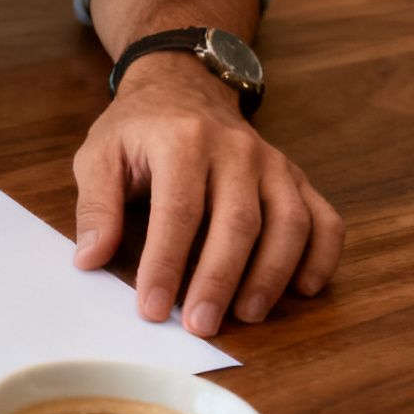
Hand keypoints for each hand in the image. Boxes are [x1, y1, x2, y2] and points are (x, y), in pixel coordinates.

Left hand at [71, 53, 342, 336]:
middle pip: (238, 222)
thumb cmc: (137, 130)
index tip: (153, 308)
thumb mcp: (100, 156)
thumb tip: (89, 259)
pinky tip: (303, 289)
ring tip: (247, 315)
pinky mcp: (296, 178)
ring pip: (288, 224)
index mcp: (182, 141)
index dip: (166, 264)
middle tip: (201, 325)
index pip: (179, 211)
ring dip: (271, 275)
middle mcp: (236, 150)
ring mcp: (273, 164)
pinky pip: (324, 218)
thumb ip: (96, 207)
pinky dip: (322, 256)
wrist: (182, 87)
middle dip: (219, 280)